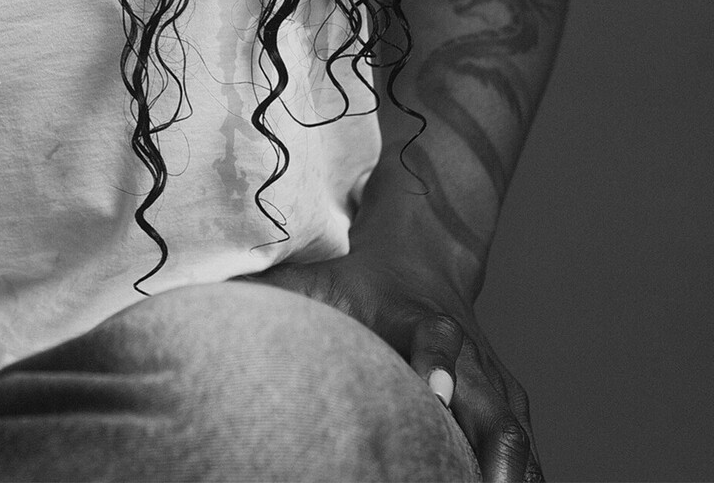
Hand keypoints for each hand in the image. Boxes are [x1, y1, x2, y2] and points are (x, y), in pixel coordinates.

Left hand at [235, 250, 541, 482]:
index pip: (434, 336)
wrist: (423, 255)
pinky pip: (521, 459)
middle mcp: (467, 356)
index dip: (433, 358)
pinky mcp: (507, 409)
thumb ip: (268, 303)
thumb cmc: (354, 278)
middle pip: (493, 407)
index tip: (430, 388)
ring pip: (513, 440)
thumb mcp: (314, 280)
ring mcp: (494, 384)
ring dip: (509, 480)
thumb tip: (194, 314)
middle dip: (490, 454)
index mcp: (419, 318)